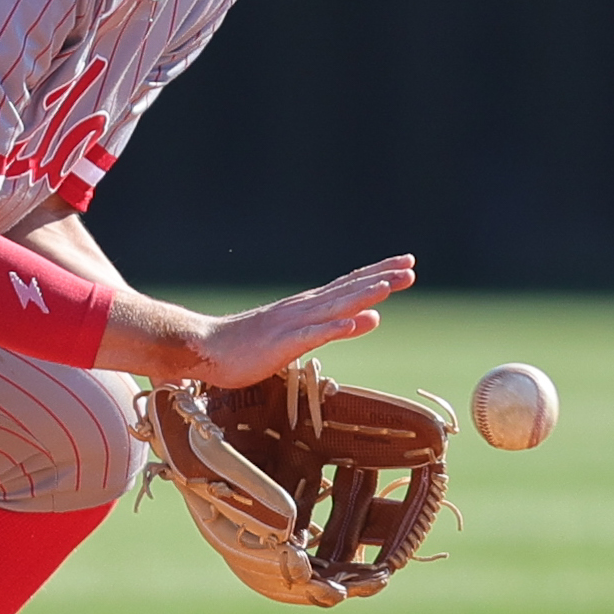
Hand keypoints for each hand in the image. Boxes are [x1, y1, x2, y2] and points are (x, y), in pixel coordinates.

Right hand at [98, 255, 415, 386]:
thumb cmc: (239, 349)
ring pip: (336, 305)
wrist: (202, 349)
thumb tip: (362, 320)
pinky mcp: (282, 343)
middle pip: (348, 289)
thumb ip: (323, 329)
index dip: (375, 274)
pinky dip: (341, 326)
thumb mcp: (289, 340)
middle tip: (411, 265)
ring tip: (394, 284)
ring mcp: (292, 324)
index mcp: (304, 309)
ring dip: (366, 294)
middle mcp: (301, 309)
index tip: (404, 264)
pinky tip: (364, 321)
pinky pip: (316, 334)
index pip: (346, 286)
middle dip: (381, 277)